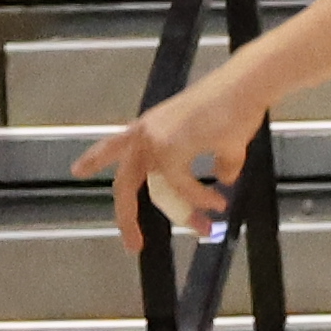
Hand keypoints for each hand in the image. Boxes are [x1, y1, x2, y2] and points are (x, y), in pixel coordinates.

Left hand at [75, 54, 275, 241]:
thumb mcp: (220, 141)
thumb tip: (225, 180)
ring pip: (158, 191)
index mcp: (150, 128)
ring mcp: (156, 140)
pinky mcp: (170, 147)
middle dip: (127, 218)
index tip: (84, 174)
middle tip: (132, 244)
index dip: (103, 164)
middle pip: (125, 183)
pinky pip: (181, 186)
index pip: (120, 152)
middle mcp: (146, 134)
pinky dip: (199, 198)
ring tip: (204, 226)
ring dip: (183, 212)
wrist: (246, 86)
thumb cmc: (236, 107)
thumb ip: (219, 162)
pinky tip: (217, 203)